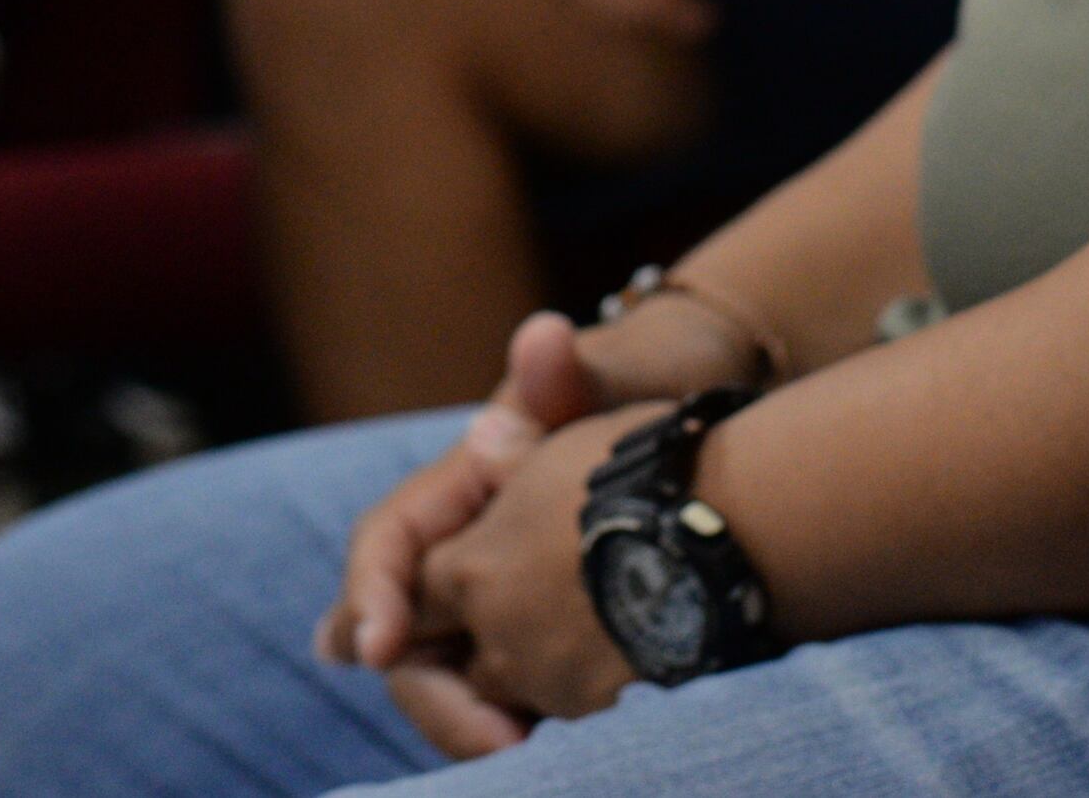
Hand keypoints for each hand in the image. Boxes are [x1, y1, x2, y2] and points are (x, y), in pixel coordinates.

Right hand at [324, 305, 763, 753]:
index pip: (388, 543)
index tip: (377, 648)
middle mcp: (472, 539)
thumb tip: (542, 341)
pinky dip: (512, 721)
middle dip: (430, 690)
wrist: (716, 402)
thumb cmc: (660, 377)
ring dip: (469, 716)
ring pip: (451, 670)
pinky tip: (546, 749)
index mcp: (467, 481)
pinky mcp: (550, 627)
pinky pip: (506, 687)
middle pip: (407, 629)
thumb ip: (573, 373)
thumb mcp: (621, 371)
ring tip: (520, 749)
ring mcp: (508, 588)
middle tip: (493, 739)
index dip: (372, 597)